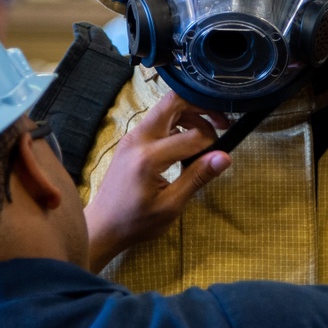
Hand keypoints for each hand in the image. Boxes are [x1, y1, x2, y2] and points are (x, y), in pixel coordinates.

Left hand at [84, 91, 231, 272]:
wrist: (102, 225)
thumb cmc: (136, 222)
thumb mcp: (171, 206)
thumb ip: (197, 177)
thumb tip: (225, 157)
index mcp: (148, 157)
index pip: (192, 136)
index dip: (212, 143)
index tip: (219, 157)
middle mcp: (138, 138)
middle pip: (174, 102)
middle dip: (202, 107)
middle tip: (222, 122)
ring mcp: (132, 136)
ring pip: (166, 107)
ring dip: (190, 113)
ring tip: (209, 134)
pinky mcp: (131, 139)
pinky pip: (158, 119)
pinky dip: (177, 123)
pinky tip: (187, 142)